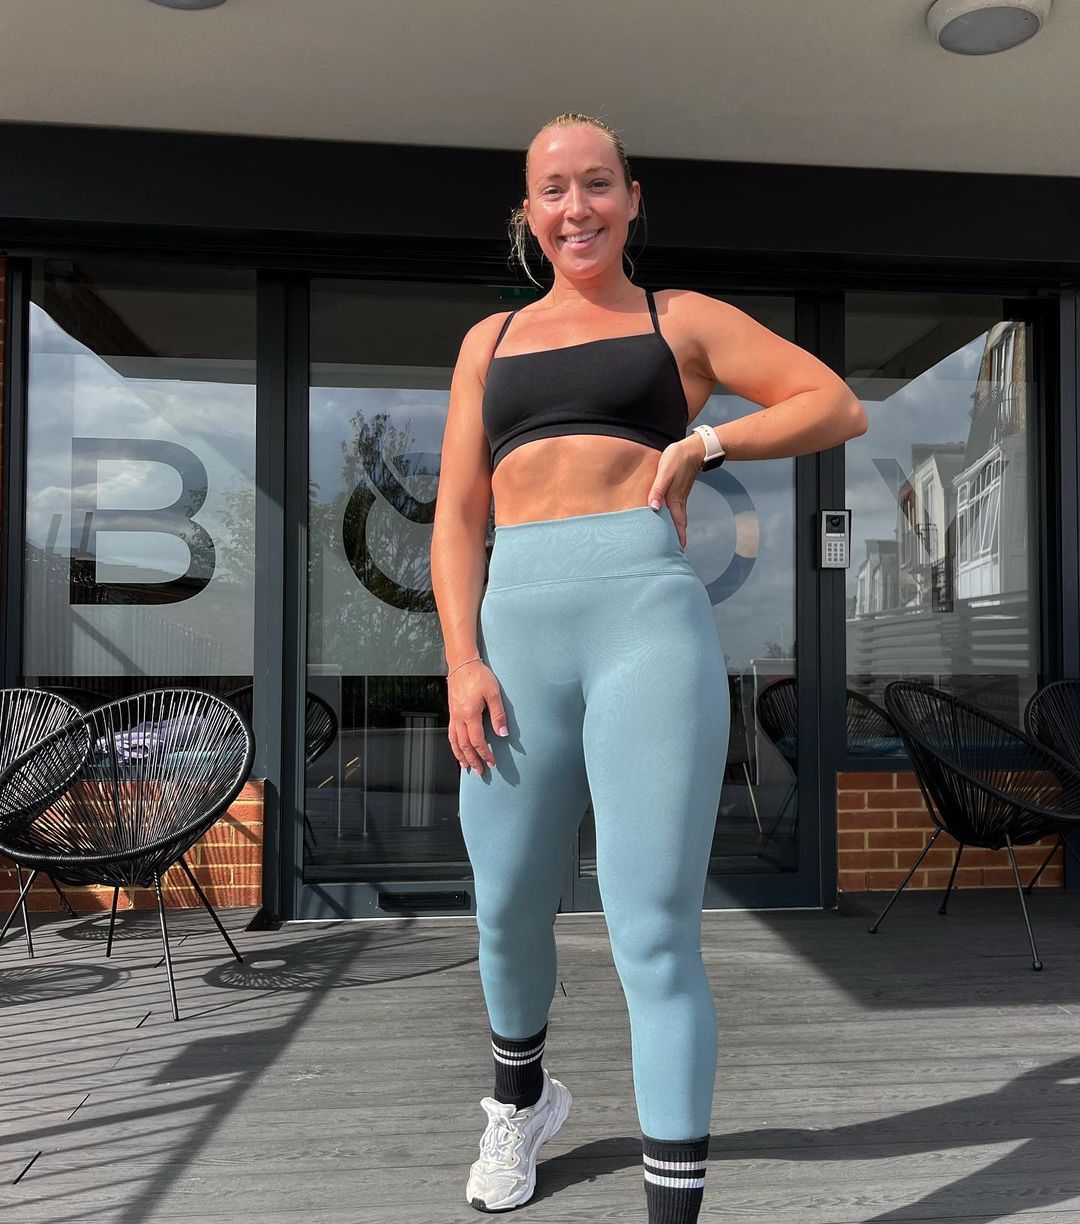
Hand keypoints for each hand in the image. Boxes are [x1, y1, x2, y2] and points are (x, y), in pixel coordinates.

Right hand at [447, 659, 507, 775]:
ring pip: (454, 742)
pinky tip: (457, 749)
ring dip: (460, 756)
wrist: (462, 663)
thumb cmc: (478, 676)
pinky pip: (451, 733)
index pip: (477, 741)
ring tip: (466, 766)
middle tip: (480, 771)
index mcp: (470, 714)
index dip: (485, 753)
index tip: (492, 761)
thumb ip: (498, 715)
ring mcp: (453, 715)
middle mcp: (459, 717)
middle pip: (464, 745)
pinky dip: (454, 745)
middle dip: (472, 760)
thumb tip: (503, 733)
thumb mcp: (493, 693)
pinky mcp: (452, 712)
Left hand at [646, 435, 704, 551]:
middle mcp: (679, 501)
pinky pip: (675, 509)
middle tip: (674, 552)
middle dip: (677, 539)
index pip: (678, 525)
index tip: (680, 552)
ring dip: (675, 529)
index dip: (679, 539)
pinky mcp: (678, 491)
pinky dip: (673, 518)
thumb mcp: (665, 473)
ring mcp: (679, 496)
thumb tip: (653, 508)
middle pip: (679, 525)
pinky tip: (666, 518)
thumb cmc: (677, 459)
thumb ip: (658, 490)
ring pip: (677, 518)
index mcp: (676, 500)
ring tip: (670, 540)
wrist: (693, 448)